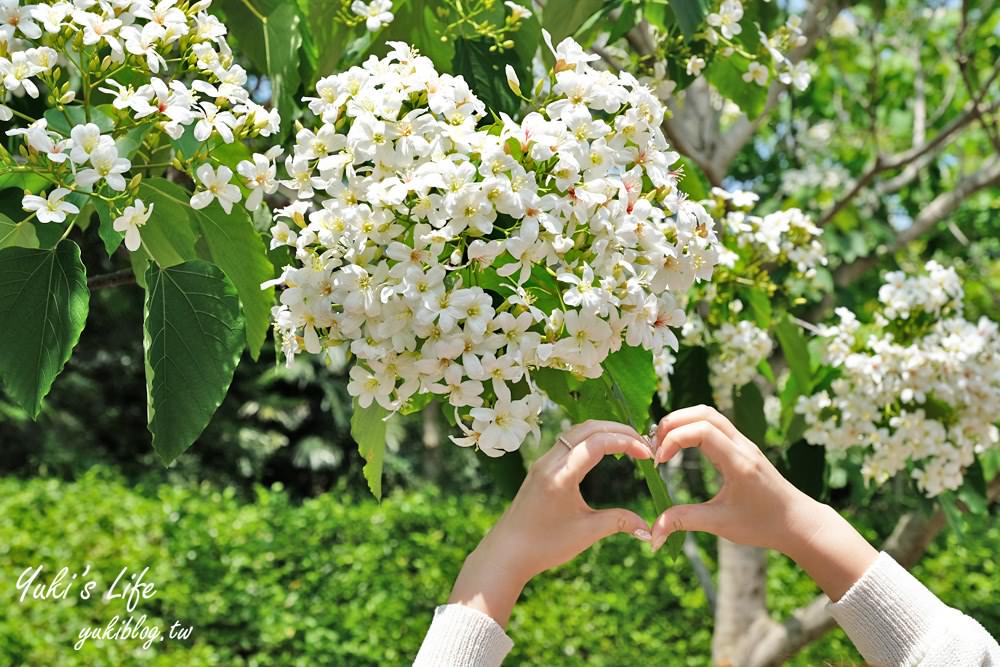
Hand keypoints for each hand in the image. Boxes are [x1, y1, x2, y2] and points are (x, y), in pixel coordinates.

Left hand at [448, 420, 653, 625]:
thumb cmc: (544, 545)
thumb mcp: (586, 533)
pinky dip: (590, 438)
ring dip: (604, 431)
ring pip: (577, 431)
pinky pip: (568, 441)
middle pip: (589, 428)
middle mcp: (549, 462)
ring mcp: (543, 462)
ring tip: (629, 444)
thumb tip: (647, 529)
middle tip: (644, 444)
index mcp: (560, 476)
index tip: (648, 455)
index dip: (627, 442)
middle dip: (620, 430)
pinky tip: (605, 451)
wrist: (506, 552)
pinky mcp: (541, 467)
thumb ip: (618, 522)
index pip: (598, 442)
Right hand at [648, 405, 877, 600]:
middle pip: (703, 413)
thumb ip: (684, 522)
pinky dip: (692, 427)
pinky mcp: (743, 447)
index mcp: (739, 462)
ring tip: (663, 445)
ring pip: (709, 414)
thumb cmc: (763, 525)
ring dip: (682, 422)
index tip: (659, 462)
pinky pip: (715, 424)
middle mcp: (742, 446)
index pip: (702, 430)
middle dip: (672, 423)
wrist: (798, 523)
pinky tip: (681, 447)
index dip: (673, 439)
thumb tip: (652, 534)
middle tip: (654, 447)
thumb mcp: (720, 524)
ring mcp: (744, 443)